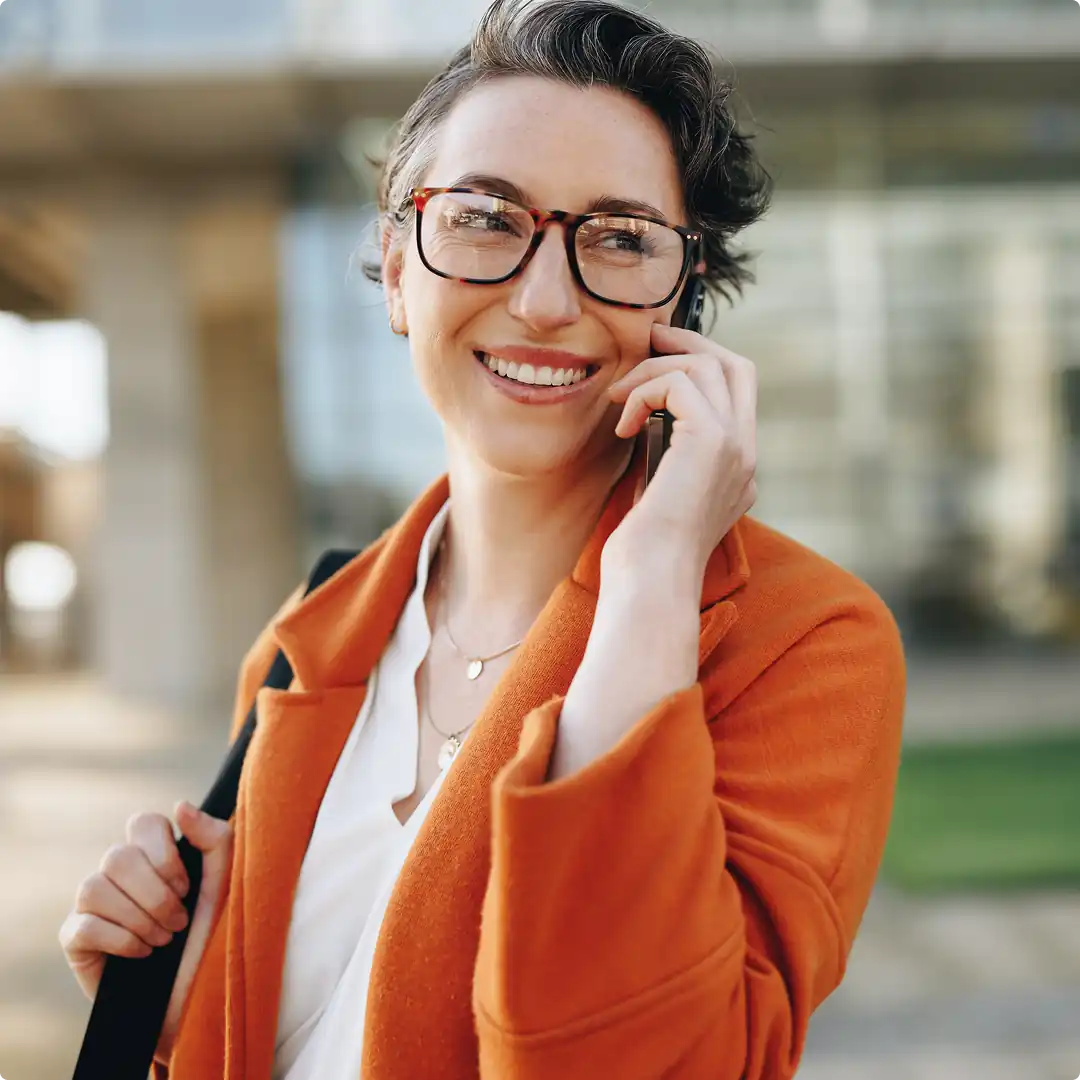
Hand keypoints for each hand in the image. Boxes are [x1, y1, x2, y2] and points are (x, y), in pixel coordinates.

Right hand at [59, 802, 232, 1061]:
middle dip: (155, 894)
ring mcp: (95, 904)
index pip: (143, 823)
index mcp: (155, 854)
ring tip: (164, 940)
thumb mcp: (228, 885)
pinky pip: (82, 925)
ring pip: (93, 886)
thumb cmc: (216, 936)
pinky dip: (119, 940)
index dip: (164, 854)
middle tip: (180, 921)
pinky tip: (143, 954)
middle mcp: (120, 874)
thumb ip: (215, 840)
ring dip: (138, 918)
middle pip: (117, 856)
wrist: (199, 999)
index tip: (188, 886)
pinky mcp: (77, 940)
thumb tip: (179, 804)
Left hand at [604, 322, 756, 577]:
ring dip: (653, 370)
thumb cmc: (645, 552)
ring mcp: (735, 445)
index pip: (737, 390)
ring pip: (706, 365)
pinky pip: (679, 383)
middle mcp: (747, 452)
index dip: (700, 362)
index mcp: (739, 466)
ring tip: (619, 399)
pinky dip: (644, 392)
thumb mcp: (662, 495)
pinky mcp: (711, 442)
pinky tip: (622, 426)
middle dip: (690, 340)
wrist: (652, 583)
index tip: (657, 357)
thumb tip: (647, 421)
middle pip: (736, 365)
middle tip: (649, 337)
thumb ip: (669, 458)